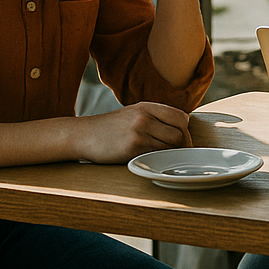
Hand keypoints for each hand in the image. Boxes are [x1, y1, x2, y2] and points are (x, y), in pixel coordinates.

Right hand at [75, 102, 191, 163]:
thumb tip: (181, 130)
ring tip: (166, 158)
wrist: (83, 135)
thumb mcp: (133, 113)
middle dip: (183, 145)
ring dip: (172, 154)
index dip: (185, 131)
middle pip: (180, 132)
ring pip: (171, 145)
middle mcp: (145, 116)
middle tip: (179, 154)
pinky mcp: (132, 147)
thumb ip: (154, 117)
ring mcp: (139, 131)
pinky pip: (156, 155)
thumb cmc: (110, 127)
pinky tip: (154, 161)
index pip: (181, 117)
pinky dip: (160, 159)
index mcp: (147, 106)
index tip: (182, 140)